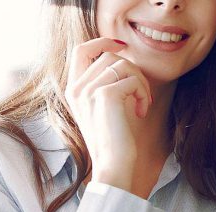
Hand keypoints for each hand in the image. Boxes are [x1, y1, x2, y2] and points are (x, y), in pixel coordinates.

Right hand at [63, 38, 153, 194]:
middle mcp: (76, 89)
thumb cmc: (112, 139)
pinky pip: (132, 80)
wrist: (113, 165)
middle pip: (108, 56)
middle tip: (140, 92)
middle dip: (132, 69)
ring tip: (141, 103)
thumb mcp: (101, 107)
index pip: (80, 50)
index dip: (102, 42)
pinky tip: (141, 112)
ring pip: (123, 65)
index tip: (121, 46)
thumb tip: (119, 56)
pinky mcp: (106, 95)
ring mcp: (89, 91)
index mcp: (72, 90)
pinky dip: (143, 94)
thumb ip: (102, 83)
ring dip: (140, 83)